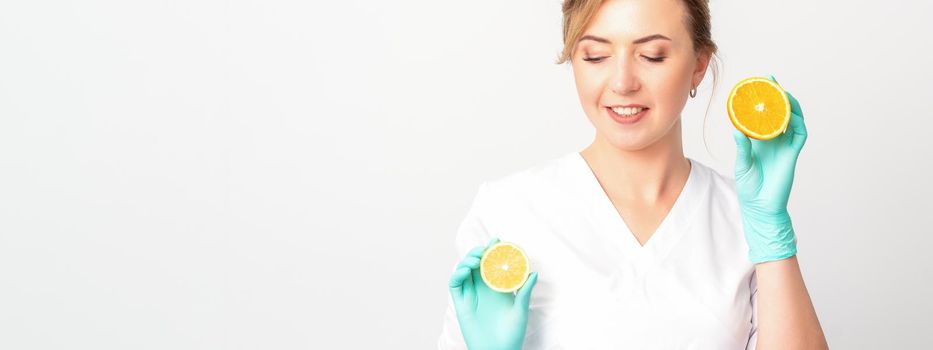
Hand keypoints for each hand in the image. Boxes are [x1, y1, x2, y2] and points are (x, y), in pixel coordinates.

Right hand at [448, 237, 538, 349]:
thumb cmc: (512, 335)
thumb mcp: (521, 311)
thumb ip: (524, 292)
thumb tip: (534, 272)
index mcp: (497, 289)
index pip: (492, 265)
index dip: (493, 252)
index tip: (498, 240)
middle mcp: (483, 291)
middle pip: (476, 265)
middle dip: (479, 252)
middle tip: (486, 248)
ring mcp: (471, 296)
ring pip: (464, 271)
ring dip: (467, 260)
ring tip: (477, 258)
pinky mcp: (461, 304)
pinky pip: (455, 285)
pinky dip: (457, 274)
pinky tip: (466, 270)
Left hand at [732, 75, 807, 263]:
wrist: (760, 206)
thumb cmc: (750, 187)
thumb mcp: (742, 164)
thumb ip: (743, 147)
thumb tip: (737, 130)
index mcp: (760, 141)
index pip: (763, 116)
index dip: (762, 102)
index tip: (758, 86)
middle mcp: (774, 141)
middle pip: (780, 113)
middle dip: (777, 96)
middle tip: (771, 81)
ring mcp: (785, 147)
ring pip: (792, 120)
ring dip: (789, 105)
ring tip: (783, 93)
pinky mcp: (792, 155)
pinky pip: (799, 135)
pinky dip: (798, 123)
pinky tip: (792, 114)